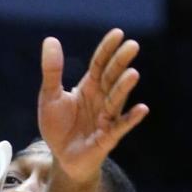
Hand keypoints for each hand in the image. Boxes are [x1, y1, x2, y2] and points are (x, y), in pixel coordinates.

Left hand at [38, 29, 147, 184]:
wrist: (62, 158)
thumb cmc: (59, 126)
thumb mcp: (50, 97)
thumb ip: (52, 71)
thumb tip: (51, 40)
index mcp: (89, 87)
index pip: (100, 64)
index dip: (107, 49)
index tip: (118, 33)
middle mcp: (101, 99)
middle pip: (111, 77)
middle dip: (120, 62)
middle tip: (132, 45)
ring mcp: (106, 118)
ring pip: (116, 100)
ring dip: (124, 88)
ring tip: (133, 74)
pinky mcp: (107, 138)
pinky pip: (120, 127)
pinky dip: (130, 119)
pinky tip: (142, 109)